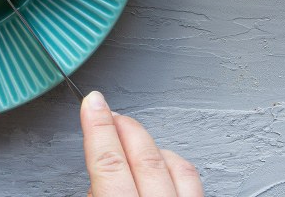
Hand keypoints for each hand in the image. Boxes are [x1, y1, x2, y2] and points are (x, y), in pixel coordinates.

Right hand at [81, 91, 202, 196]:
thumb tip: (95, 181)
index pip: (109, 163)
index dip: (98, 127)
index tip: (92, 103)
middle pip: (143, 156)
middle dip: (123, 127)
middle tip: (107, 111)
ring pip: (171, 162)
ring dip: (147, 143)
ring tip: (129, 135)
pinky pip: (191, 178)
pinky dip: (173, 161)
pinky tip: (161, 160)